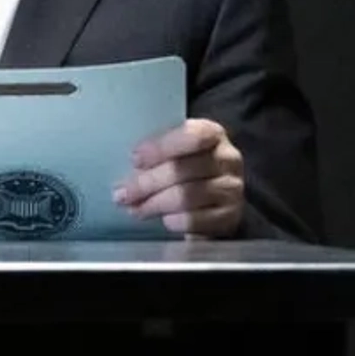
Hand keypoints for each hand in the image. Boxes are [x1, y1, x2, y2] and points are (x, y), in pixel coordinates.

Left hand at [114, 119, 245, 237]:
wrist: (214, 201)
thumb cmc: (185, 171)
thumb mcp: (173, 153)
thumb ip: (155, 154)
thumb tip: (127, 169)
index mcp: (213, 134)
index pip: (193, 135)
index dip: (161, 148)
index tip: (135, 159)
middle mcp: (228, 159)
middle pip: (184, 169)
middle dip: (146, 183)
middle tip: (122, 194)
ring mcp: (231, 189)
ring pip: (187, 196)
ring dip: (154, 204)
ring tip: (135, 209)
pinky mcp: (229, 217)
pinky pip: (195, 220)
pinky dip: (173, 221)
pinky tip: (163, 219)